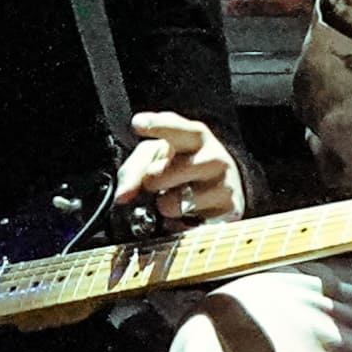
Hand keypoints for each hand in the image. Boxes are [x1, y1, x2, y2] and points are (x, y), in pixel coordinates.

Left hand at [105, 108, 243, 232]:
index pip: (178, 129)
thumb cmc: (185, 166)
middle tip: (158, 182)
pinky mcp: (230, 214)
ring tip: (177, 197)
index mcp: (197, 137)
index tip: (138, 124)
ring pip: (175, 203)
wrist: (222, 186)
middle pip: (165, 173)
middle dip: (152, 181)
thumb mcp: (157, 157)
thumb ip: (134, 169)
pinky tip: (186, 217)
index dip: (157, 127)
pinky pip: (189, 227)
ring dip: (167, 205)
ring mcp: (225, 186)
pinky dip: (180, 227)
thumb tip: (122, 197)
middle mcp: (215, 159)